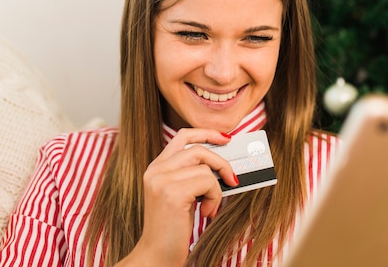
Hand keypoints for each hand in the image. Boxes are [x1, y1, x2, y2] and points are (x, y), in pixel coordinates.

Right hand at [116, 129, 237, 266]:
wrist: (156, 256)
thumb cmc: (172, 229)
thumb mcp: (182, 196)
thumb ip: (192, 175)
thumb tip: (222, 164)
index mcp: (156, 168)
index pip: (182, 136)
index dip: (206, 133)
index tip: (225, 138)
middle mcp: (155, 170)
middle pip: (198, 149)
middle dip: (221, 163)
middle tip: (232, 180)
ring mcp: (161, 179)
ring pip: (205, 167)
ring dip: (216, 188)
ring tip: (209, 206)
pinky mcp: (172, 192)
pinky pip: (208, 181)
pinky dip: (214, 197)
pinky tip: (206, 213)